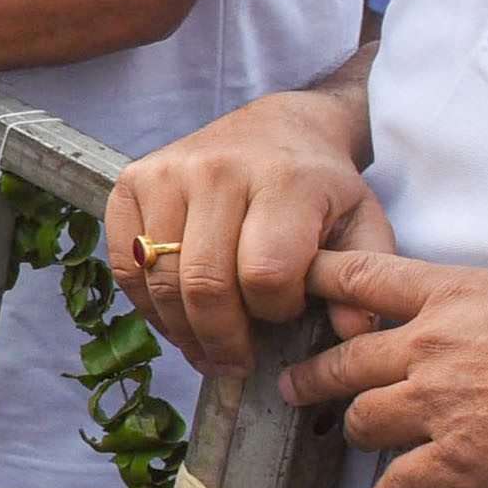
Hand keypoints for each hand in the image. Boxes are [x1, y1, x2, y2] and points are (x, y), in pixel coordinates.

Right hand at [105, 86, 387, 375]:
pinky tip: (178, 316)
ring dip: (184, 332)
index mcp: (285, 181)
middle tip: (238, 360)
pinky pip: (127, 266)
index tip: (287, 312)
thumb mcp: (361, 225)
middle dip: (223, 339)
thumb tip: (353, 333)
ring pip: (161, 282)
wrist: (277, 127)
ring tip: (208, 348)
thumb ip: (359, 278)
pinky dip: (148, 305)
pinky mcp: (131, 182)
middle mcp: (218, 170)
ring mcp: (167, 174)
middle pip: (205, 284)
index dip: (275, 311)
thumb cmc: (320, 187)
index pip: (265, 273)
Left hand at [281, 252, 487, 487]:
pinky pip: (398, 487)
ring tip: (349, 438)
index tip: (291, 287)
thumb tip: (487, 311)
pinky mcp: (463, 465)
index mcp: (456, 295)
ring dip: (355, 432)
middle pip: (345, 360)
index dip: (318, 282)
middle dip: (314, 375)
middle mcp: (435, 347)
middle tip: (294, 384)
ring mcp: (443, 408)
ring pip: (362, 421)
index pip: (362, 278)